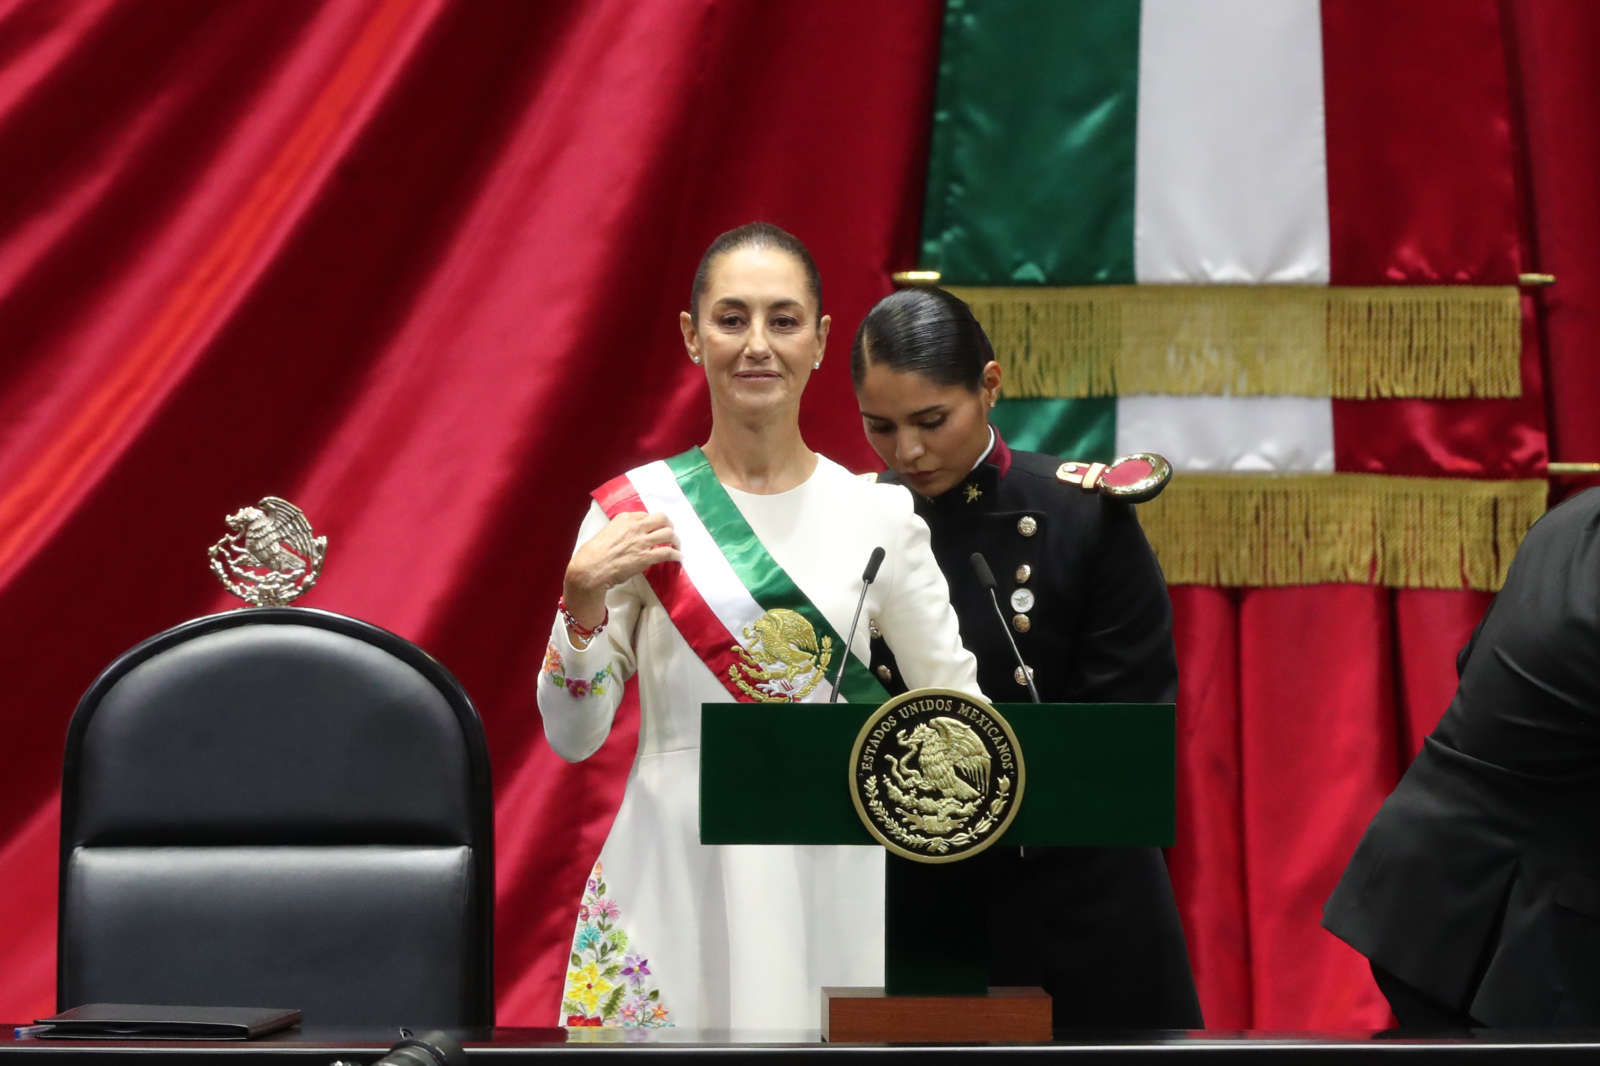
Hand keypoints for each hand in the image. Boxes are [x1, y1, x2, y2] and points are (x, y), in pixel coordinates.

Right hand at [562, 512, 680, 627]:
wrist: (591, 568)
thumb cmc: (593, 553)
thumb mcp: (606, 532)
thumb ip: (620, 530)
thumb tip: (629, 536)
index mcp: (624, 519)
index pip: (646, 515)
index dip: (652, 523)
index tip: (654, 529)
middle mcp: (635, 527)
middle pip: (662, 519)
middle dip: (669, 525)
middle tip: (671, 532)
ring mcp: (642, 541)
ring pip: (669, 534)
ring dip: (676, 540)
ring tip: (676, 546)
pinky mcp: (647, 557)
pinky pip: (668, 552)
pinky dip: (676, 555)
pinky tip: (678, 558)